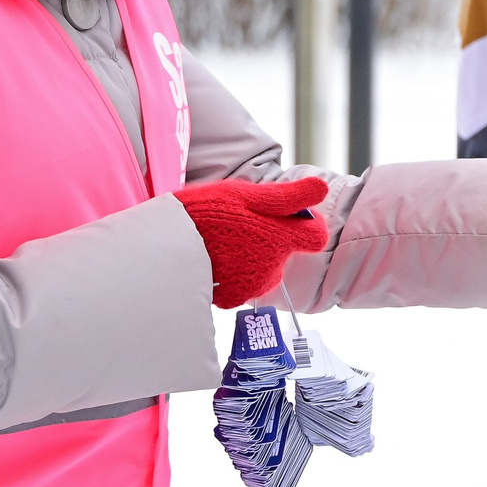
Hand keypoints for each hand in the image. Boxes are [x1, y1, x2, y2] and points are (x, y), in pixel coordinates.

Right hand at [175, 175, 331, 306]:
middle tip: (240, 225)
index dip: (305, 225)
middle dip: (270, 241)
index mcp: (281, 238)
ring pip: (263, 270)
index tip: (286, 216)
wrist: (165, 243)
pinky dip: (232, 275)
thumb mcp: (246, 194)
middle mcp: (272, 267)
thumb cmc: (207, 213)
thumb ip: (288, 197)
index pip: (316, 237)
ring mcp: (252, 285)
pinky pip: (241, 286)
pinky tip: (215, 260)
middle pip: (284, 254)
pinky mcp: (231, 298)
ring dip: (250, 258)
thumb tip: (322, 188)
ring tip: (222, 242)